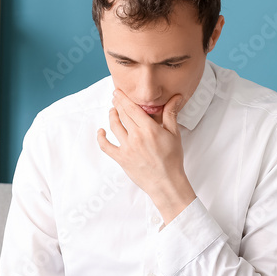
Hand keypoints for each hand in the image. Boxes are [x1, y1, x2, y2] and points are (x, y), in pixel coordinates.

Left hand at [96, 90, 195, 222]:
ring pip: (114, 126)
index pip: (132, 108)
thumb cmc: (172, 160)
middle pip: (122, 114)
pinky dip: (100, 138)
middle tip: (115, 98)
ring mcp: (127, 148)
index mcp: (149, 129)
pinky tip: (101, 131)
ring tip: (112, 111)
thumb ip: (170, 114)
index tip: (118, 92)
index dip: (123, 98)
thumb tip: (176, 97)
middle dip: (117, 104)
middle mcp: (136, 137)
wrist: (166, 183)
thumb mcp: (174, 134)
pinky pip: (105, 146)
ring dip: (111, 116)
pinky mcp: (121, 159)